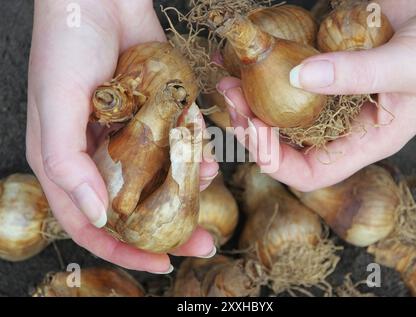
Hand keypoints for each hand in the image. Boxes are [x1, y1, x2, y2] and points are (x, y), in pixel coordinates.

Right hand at [27, 0, 217, 272]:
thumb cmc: (65, 45)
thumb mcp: (54, 105)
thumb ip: (68, 165)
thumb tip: (97, 217)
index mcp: (66, 161)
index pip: (90, 224)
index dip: (122, 249)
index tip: (159, 264)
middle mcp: (98, 154)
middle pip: (133, 207)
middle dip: (167, 228)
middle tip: (203, 243)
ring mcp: (128, 135)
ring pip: (160, 177)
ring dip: (185, 187)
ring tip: (209, 187)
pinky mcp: (154, 114)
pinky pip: (176, 144)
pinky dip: (194, 152)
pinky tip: (209, 156)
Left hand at [218, 0, 415, 191]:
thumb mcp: (408, 66)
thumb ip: (356, 74)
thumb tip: (298, 79)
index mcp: (364, 140)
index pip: (310, 172)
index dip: (277, 162)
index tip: (254, 132)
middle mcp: (342, 121)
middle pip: (286, 139)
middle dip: (253, 123)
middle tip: (231, 96)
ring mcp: (331, 92)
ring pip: (281, 104)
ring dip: (250, 94)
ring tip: (228, 73)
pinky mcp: (326, 62)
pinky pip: (289, 69)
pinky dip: (265, 62)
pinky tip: (243, 52)